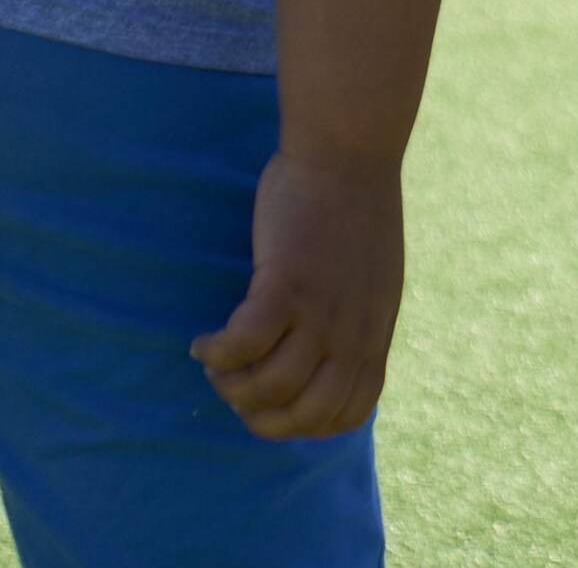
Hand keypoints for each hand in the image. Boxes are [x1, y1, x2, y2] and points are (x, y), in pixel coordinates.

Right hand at [193, 148, 405, 440]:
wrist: (350, 151)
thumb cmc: (355, 204)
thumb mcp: (375, 277)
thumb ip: (358, 317)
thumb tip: (330, 346)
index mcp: (374, 333)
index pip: (348, 413)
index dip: (306, 425)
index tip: (274, 407)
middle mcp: (351, 333)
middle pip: (305, 415)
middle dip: (263, 419)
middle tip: (235, 391)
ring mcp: (320, 313)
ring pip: (268, 387)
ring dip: (231, 387)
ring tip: (214, 364)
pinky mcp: (284, 285)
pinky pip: (241, 345)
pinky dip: (216, 353)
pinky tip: (202, 343)